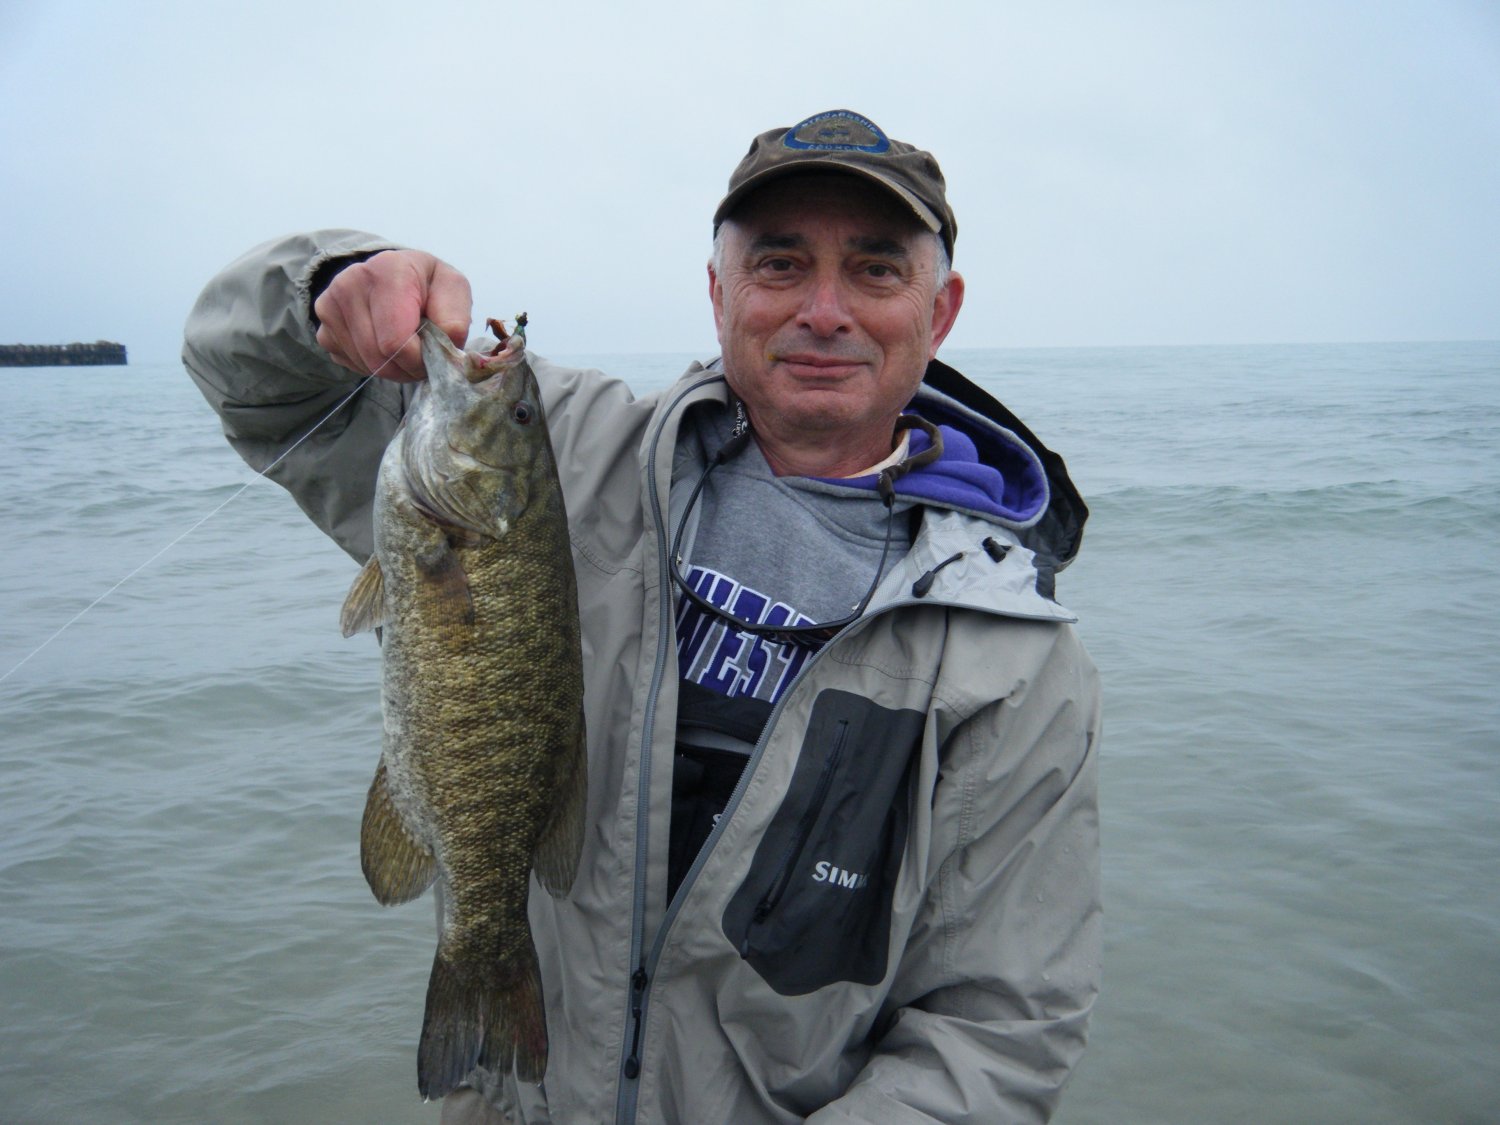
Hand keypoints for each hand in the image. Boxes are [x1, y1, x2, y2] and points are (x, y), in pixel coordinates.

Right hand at [313, 250, 471, 380]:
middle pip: (379, 357)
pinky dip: (374, 365)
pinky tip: (383, 345)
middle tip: (422, 357)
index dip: (418, 359)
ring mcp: (330, 307)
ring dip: (393, 368)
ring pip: (367, 365)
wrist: (390, 275)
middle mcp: (350, 284)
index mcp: (387, 270)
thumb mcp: (452, 288)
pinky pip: (353, 365)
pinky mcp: (323, 329)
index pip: (395, 341)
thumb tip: (448, 345)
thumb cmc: (425, 283)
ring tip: (406, 349)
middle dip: (407, 367)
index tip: (432, 353)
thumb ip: (455, 316)